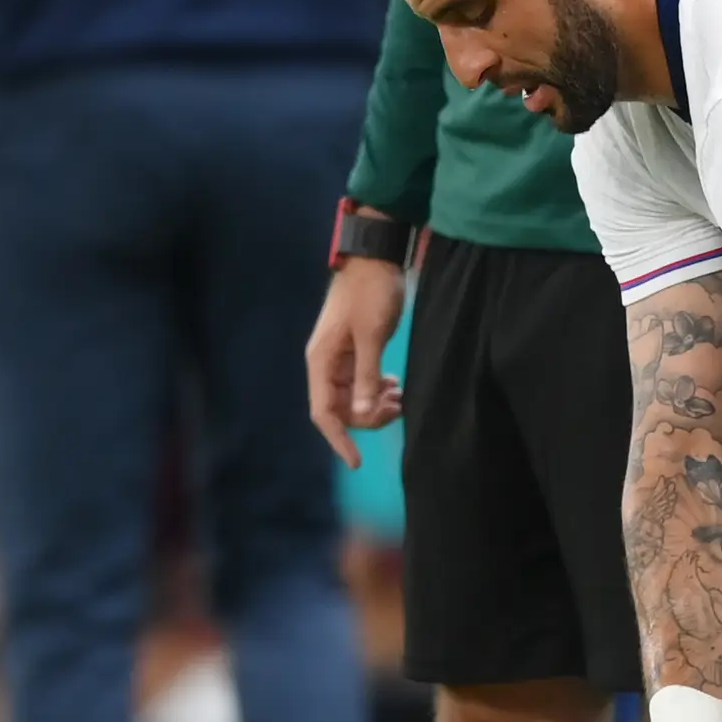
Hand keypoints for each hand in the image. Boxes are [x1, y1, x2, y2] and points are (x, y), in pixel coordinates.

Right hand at [303, 257, 408, 466]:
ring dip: (376, 404)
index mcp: (321, 361)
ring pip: (354, 398)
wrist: (375, 260)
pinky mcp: (354, 352)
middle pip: (341, 409)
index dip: (339, 440)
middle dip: (368, 417)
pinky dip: (378, 389)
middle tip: (399, 407)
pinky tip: (395, 385)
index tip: (357, 461)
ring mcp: (339, 358)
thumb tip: (363, 414)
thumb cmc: (371, 294)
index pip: (323, 413)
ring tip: (400, 395)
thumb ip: (366, 377)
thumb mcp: (371, 336)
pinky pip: (362, 383)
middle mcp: (325, 364)